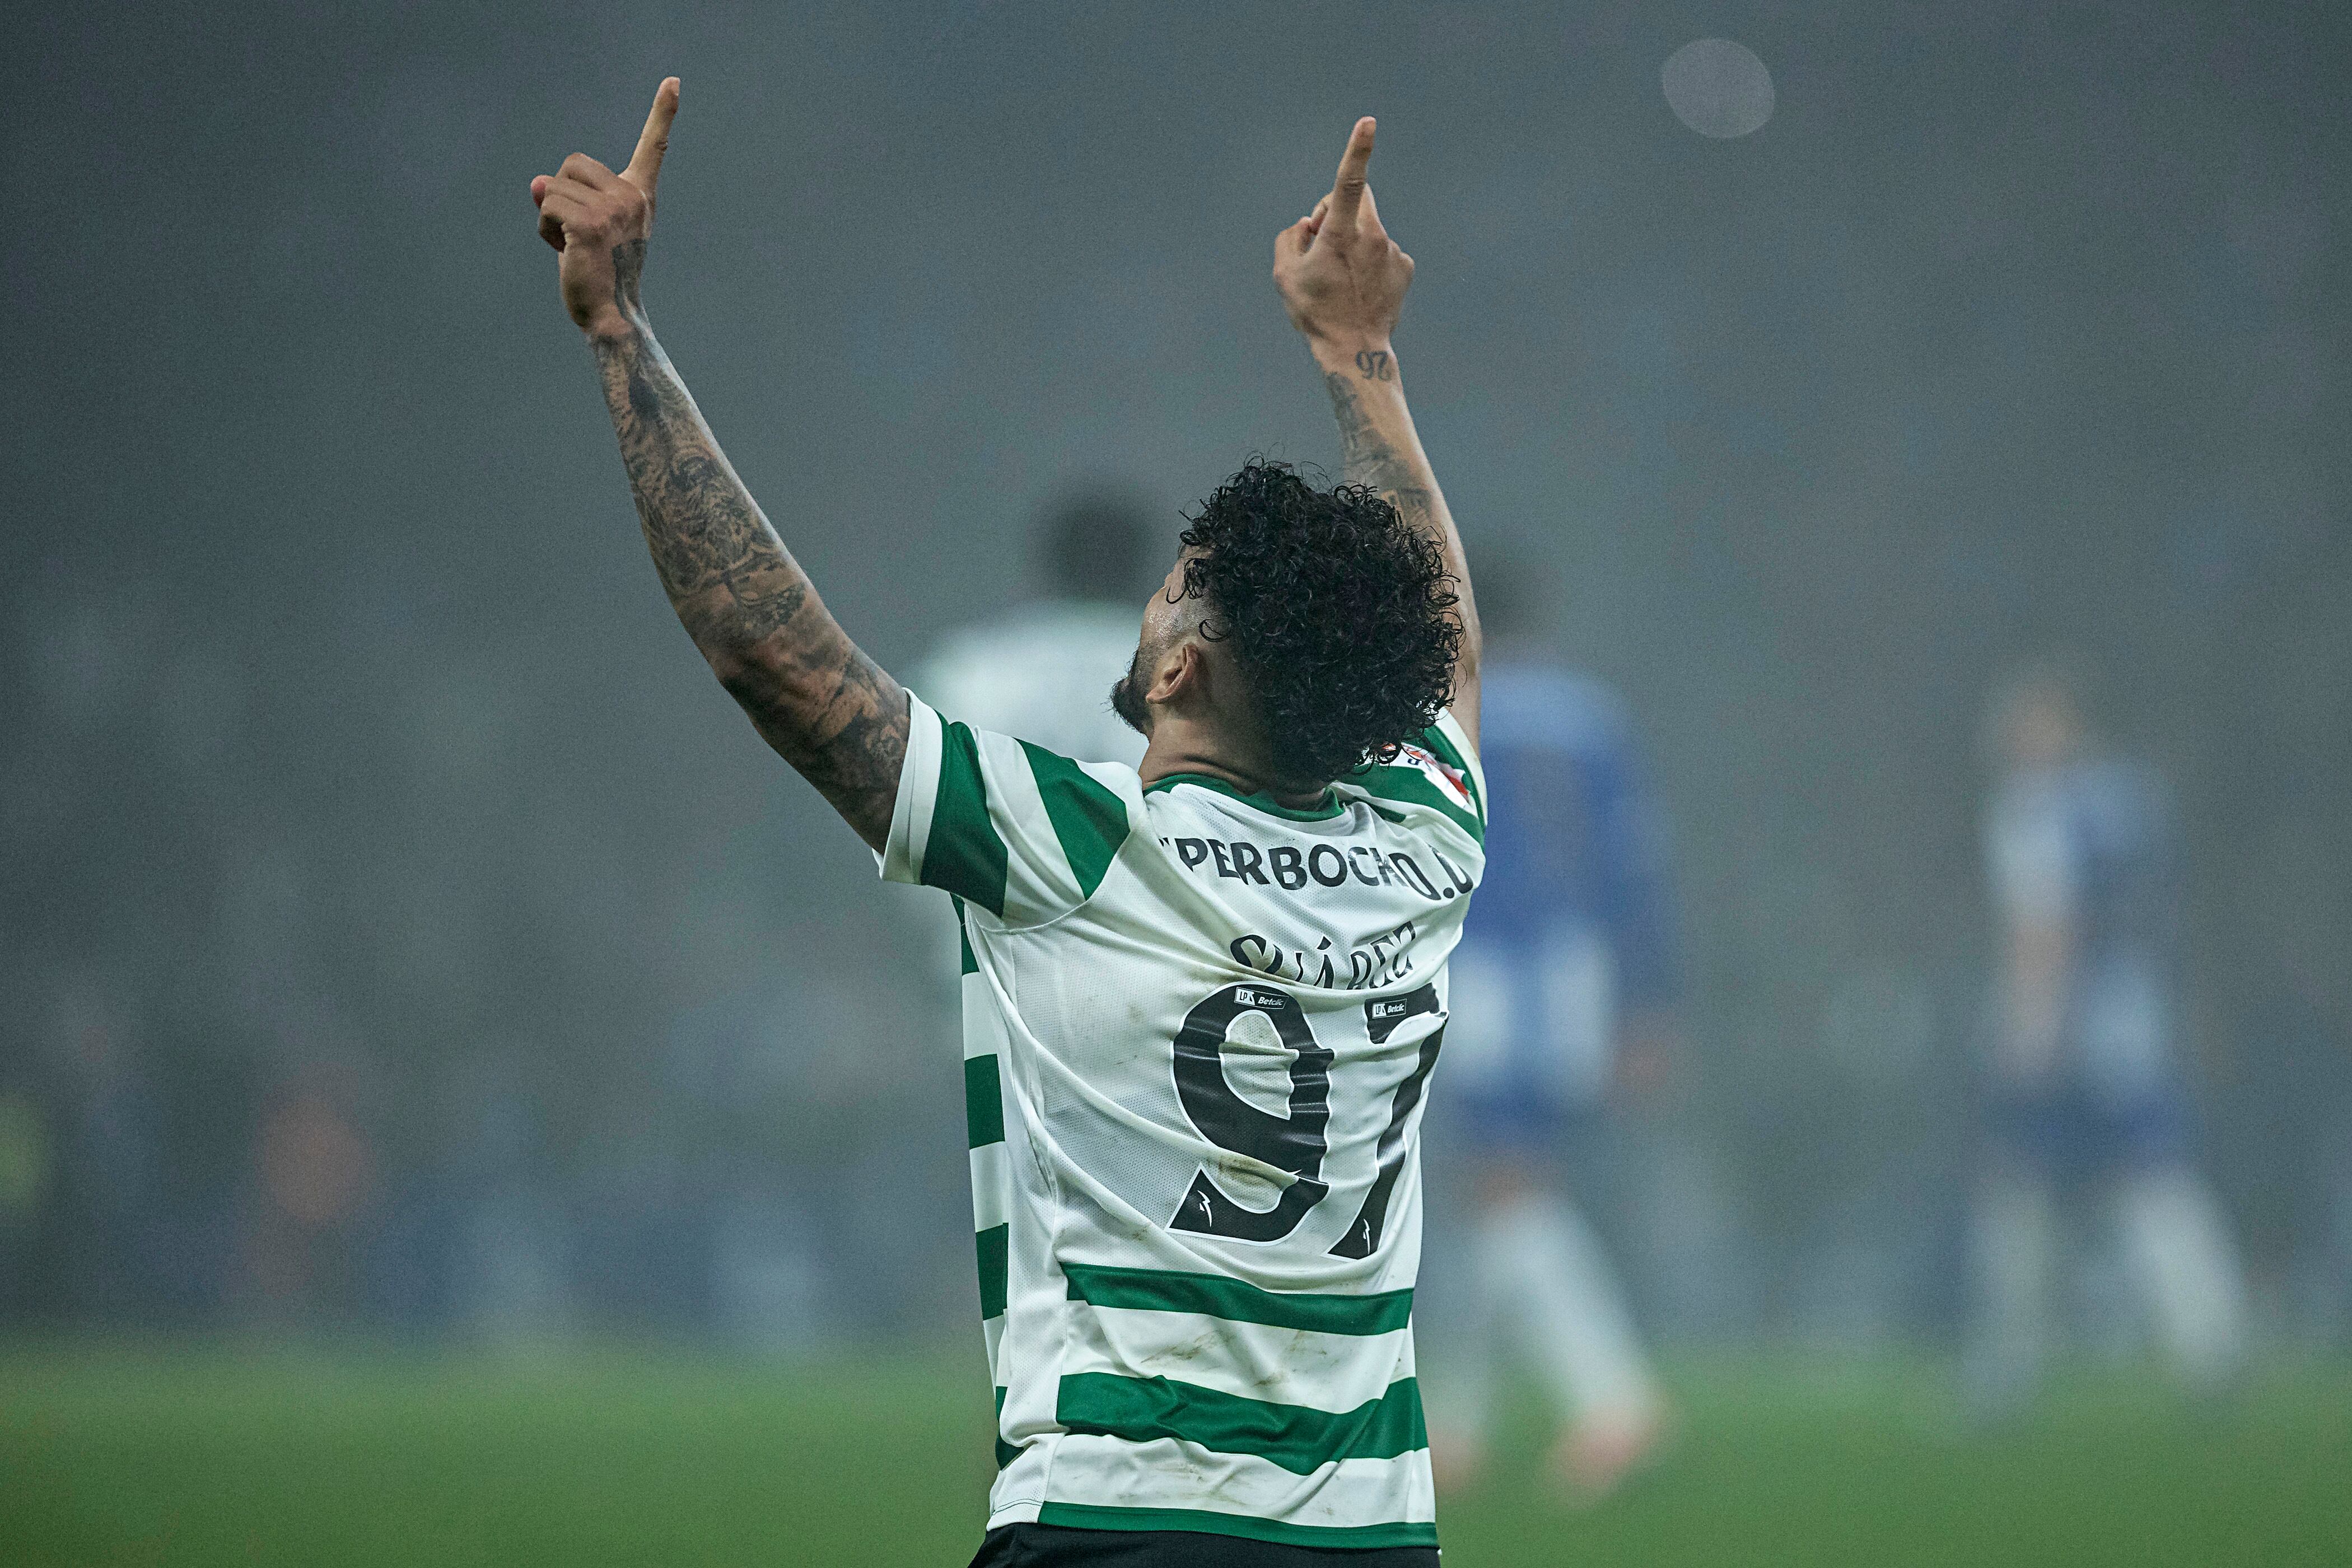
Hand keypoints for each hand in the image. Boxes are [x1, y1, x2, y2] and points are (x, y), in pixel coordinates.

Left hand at [531, 78, 679, 338]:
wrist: (611, 316)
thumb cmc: (598, 274)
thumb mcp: (585, 225)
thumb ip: (565, 197)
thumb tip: (536, 184)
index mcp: (639, 196)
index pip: (653, 148)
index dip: (662, 114)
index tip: (673, 82)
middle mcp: (632, 197)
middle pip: (572, 164)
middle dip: (561, 195)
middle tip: (579, 235)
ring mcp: (614, 210)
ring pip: (553, 186)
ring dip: (550, 217)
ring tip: (573, 247)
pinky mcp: (591, 224)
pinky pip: (548, 206)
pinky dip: (546, 230)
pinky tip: (566, 253)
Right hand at [1272, 117, 1413, 356]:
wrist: (1354, 351)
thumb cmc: (1315, 312)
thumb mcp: (1284, 274)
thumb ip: (1289, 237)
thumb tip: (1308, 224)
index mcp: (1341, 233)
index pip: (1349, 182)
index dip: (1357, 149)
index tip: (1369, 122)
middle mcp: (1372, 236)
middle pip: (1359, 198)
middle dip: (1339, 210)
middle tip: (1322, 244)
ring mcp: (1392, 250)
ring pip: (1369, 228)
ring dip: (1354, 241)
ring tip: (1343, 280)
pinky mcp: (1405, 266)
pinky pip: (1383, 250)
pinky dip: (1371, 261)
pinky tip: (1362, 288)